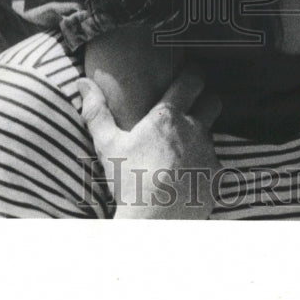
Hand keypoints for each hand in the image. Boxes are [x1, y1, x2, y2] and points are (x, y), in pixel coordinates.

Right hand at [76, 70, 221, 218]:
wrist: (154, 225)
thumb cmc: (129, 181)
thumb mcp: (107, 145)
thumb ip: (96, 111)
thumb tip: (83, 82)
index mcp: (169, 117)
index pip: (193, 80)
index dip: (192, 74)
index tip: (186, 76)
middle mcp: (195, 130)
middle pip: (213, 102)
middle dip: (204, 102)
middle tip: (188, 110)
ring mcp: (209, 154)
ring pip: (212, 134)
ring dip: (200, 137)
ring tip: (180, 150)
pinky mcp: (216, 177)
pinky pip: (214, 163)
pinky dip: (203, 166)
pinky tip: (186, 176)